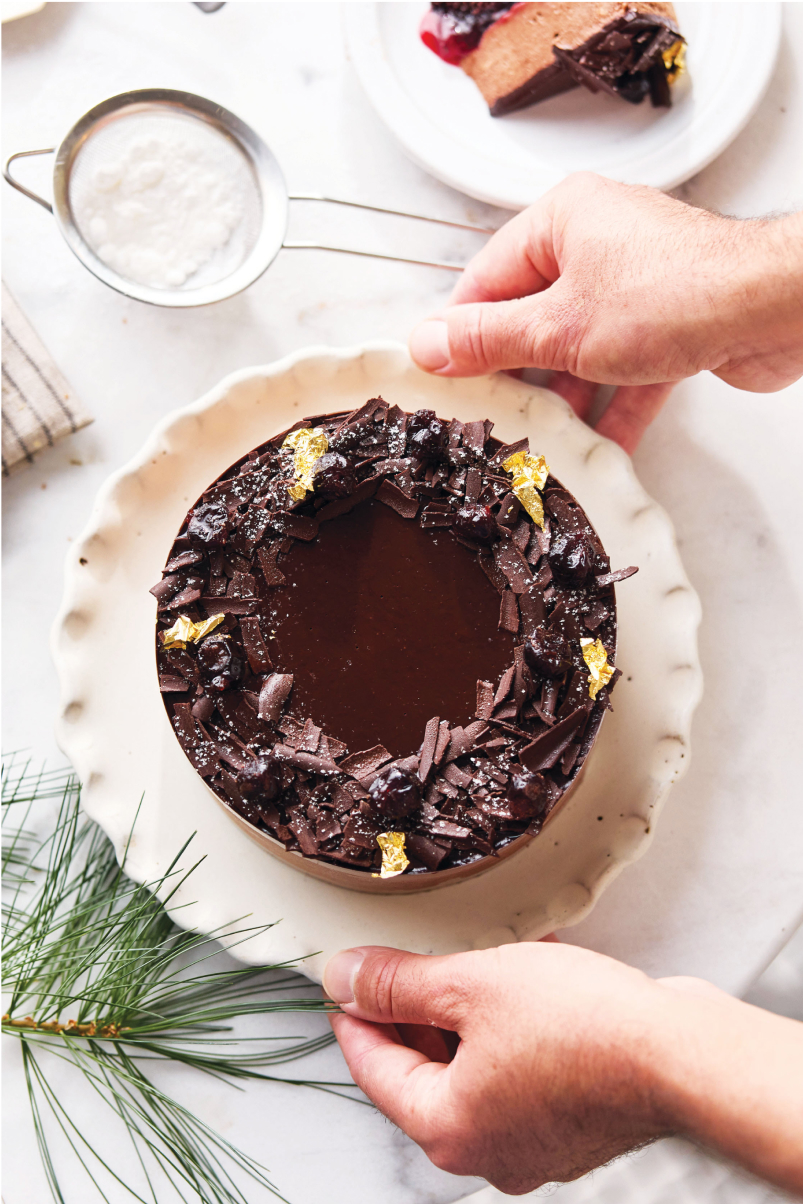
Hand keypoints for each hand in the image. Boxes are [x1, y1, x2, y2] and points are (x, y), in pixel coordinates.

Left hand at [325, 941, 802, 1194]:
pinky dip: (511, 1024)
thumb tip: (344, 977)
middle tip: (401, 962)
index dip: (354, 1015)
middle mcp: (488, 1149)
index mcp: (448, 1128)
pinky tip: (522, 971)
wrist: (680, 1053)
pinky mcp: (574, 1120)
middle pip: (424, 1072)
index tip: (343, 982)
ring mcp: (535, 1140)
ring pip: (475, 1066)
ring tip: (466, 958)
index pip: (374, 1069)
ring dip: (465, 1012)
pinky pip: (521, 1066)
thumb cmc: (582, 1027)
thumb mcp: (471, 985)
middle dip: (412, 1010)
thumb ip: (399, 983)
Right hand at [408, 173, 802, 452]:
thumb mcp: (560, 326)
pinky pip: (624, 368)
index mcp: (561, 222)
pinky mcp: (670, 323)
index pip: (485, 279)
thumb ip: (488, 340)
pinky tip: (599, 447)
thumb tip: (429, 343)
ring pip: (579, 348)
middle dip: (516, 373)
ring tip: (540, 440)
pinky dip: (612, 406)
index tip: (439, 375)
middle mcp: (597, 245)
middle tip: (488, 414)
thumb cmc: (679, 293)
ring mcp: (636, 286)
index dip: (459, 332)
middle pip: (532, 317)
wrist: (774, 307)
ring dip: (564, 398)